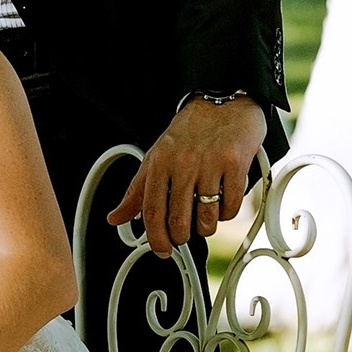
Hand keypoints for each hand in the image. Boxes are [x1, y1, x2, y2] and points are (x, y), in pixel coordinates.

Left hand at [108, 98, 265, 259]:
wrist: (223, 102)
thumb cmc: (189, 132)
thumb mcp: (155, 158)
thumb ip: (136, 191)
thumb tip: (116, 217)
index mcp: (159, 163)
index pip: (152, 212)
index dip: (156, 238)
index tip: (161, 250)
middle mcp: (182, 163)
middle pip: (179, 221)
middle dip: (181, 237)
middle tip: (184, 235)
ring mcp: (210, 164)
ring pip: (207, 219)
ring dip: (206, 227)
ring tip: (204, 216)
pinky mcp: (236, 164)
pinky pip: (231, 207)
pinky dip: (227, 213)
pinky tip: (222, 201)